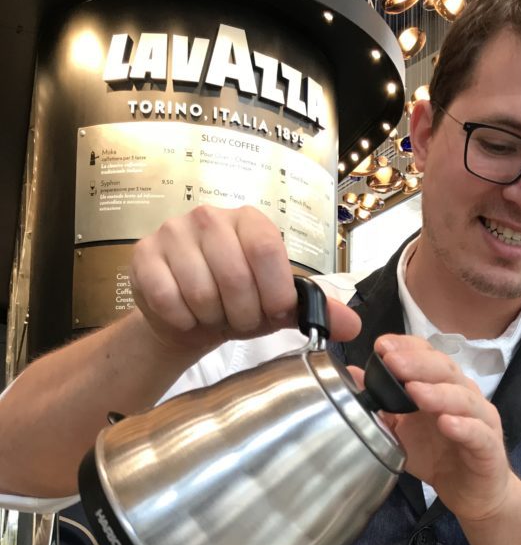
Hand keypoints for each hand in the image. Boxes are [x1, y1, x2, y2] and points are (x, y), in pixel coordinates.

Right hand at [129, 205, 359, 352]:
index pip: (267, 251)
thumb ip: (316, 312)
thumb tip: (352, 326)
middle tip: (239, 320)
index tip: (272, 312)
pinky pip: (168, 299)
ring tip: (213, 315)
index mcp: (250, 222)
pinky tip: (186, 315)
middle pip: (234, 276)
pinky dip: (182, 319)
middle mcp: (210, 217)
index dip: (272, 292)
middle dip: (242, 314)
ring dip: (211, 318)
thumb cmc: (237, 305)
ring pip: (200, 291)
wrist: (187, 318)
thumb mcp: (278, 308)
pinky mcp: (144, 256)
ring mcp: (173, 233)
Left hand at [373, 335, 520, 522]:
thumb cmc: (438, 457)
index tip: (382, 346)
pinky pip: (478, 433)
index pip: (428, 356)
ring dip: (438, 392)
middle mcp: (463, 395)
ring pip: (463, 398)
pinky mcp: (489, 447)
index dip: (407, 347)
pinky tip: (446, 423)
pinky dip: (463, 427)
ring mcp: (480, 420)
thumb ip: (380, 405)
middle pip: (445, 370)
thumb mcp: (400, 431)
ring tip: (414, 390)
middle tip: (393, 362)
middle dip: (418, 364)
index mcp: (441, 386)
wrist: (471, 493)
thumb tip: (352, 376)